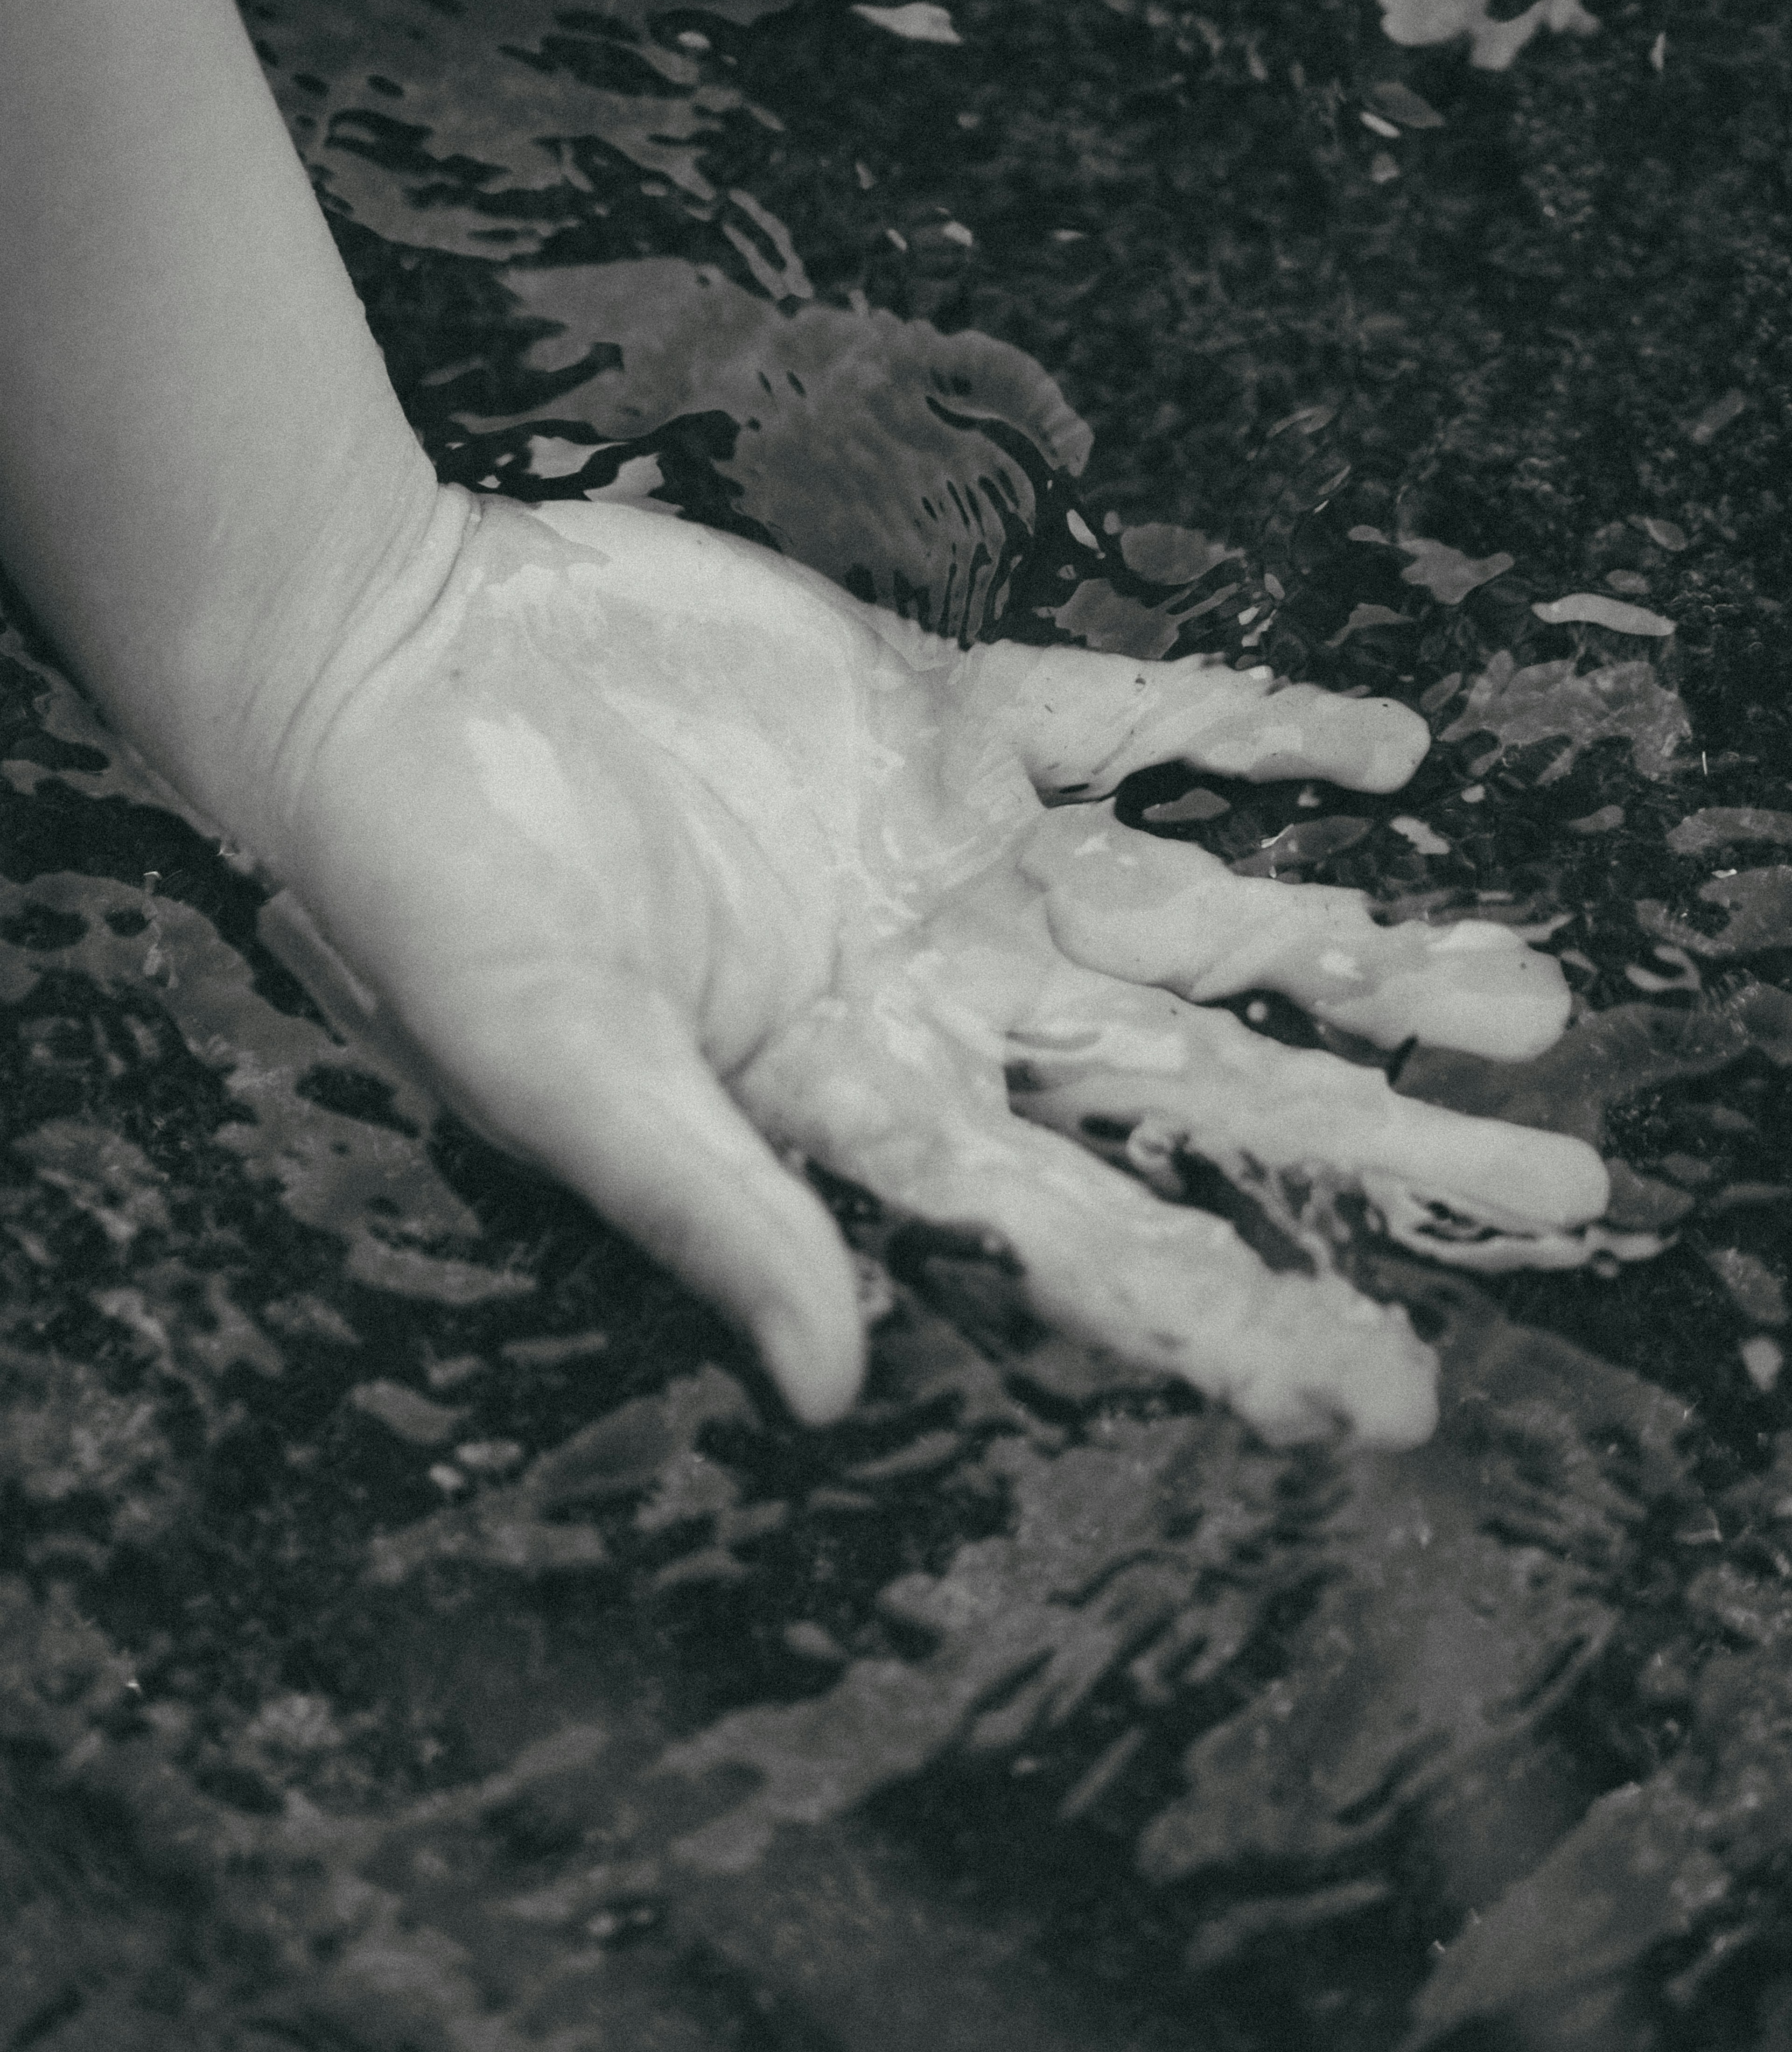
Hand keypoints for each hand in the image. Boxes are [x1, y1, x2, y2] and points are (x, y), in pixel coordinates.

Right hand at [268, 493, 1609, 1443]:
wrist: (382, 659)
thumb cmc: (423, 880)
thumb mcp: (554, 1061)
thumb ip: (710, 1209)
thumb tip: (832, 1392)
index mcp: (856, 1099)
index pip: (1085, 1236)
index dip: (1237, 1314)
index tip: (1388, 1389)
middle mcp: (936, 993)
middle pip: (1199, 1088)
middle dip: (1374, 1145)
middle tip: (1559, 1196)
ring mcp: (949, 853)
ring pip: (1205, 919)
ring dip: (1364, 953)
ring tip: (1530, 999)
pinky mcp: (935, 711)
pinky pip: (1131, 722)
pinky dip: (1254, 732)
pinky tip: (1389, 764)